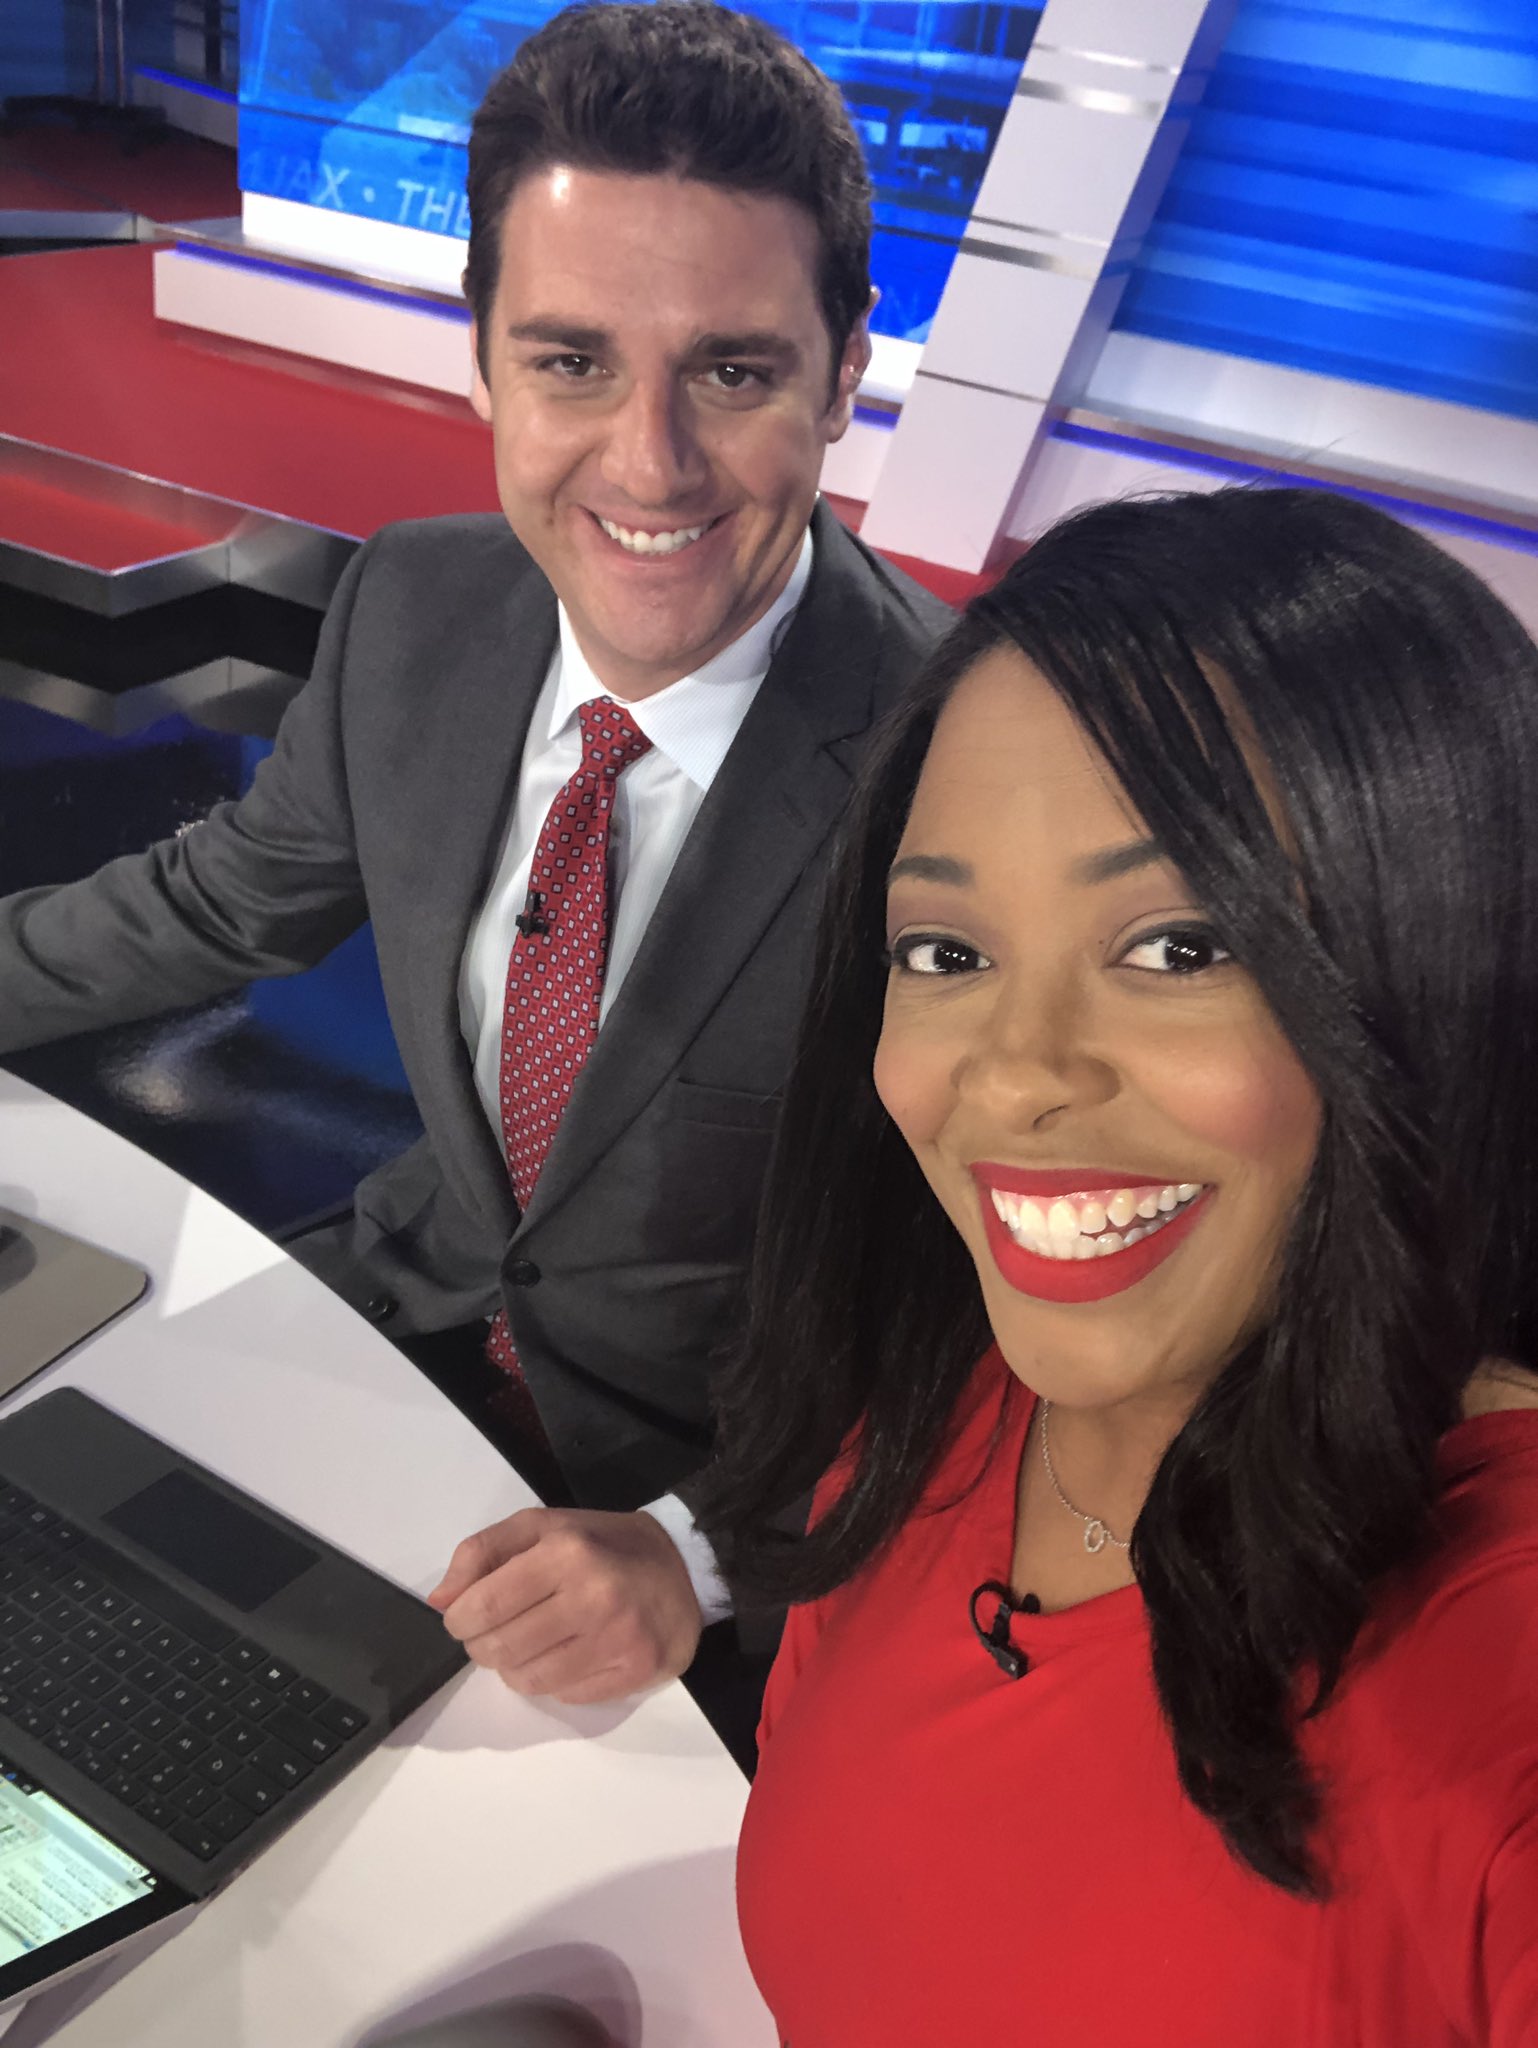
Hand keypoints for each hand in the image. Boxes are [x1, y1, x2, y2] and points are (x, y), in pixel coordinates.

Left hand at [428, 1507, 704, 1704]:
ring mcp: (617, 1639)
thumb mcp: (542, 1526)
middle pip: (500, 1649)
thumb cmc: (602, 1544)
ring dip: (514, 1667)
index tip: (462, 1618)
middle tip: (493, 1633)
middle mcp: (593, 1597)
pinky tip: (567, 1654)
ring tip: (530, 1644)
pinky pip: (565, 1695)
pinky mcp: (635, 1671)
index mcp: (566, 1552)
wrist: (683, 1566)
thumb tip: (441, 1600)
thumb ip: (483, 1552)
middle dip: (482, 1646)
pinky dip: (553, 1681)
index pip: (485, 1605)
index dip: (460, 1620)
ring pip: (528, 1680)